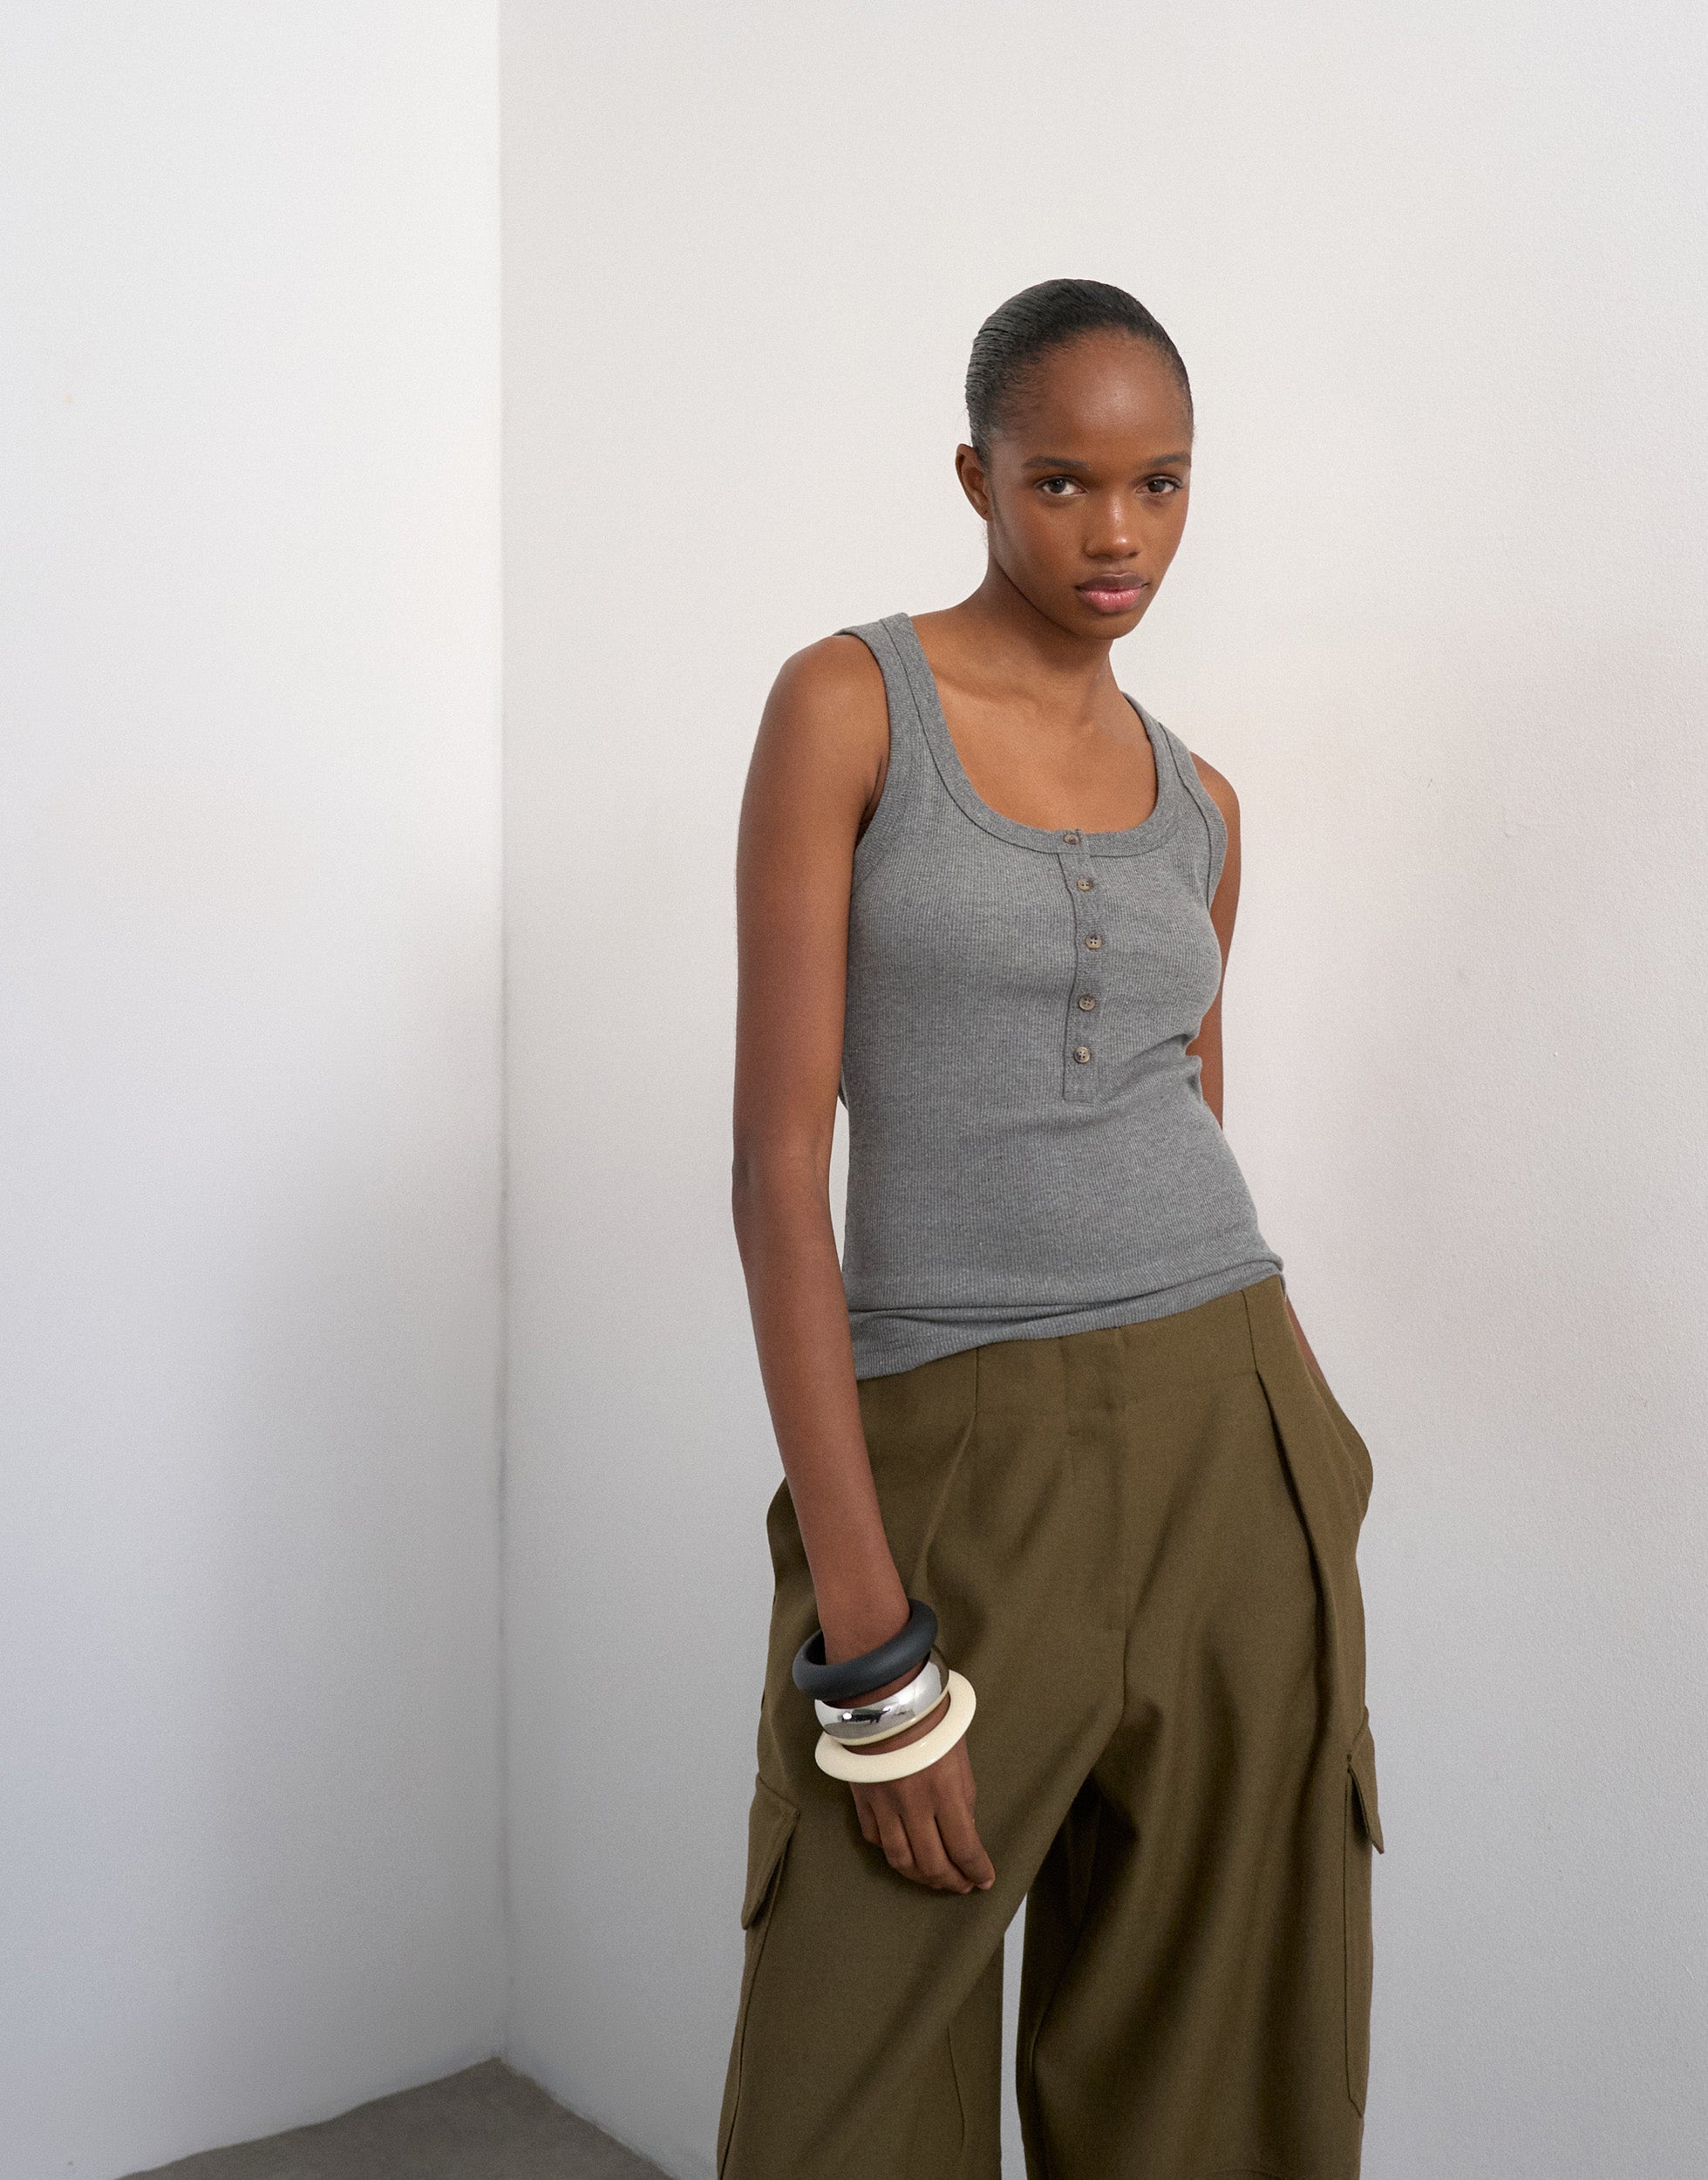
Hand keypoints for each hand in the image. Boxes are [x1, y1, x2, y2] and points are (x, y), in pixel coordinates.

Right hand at [846, 1695, 995, 1894]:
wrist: (886, 1695)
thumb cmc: (932, 1720)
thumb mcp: (959, 1759)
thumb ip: (961, 1800)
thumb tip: (963, 1834)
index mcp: (944, 1791)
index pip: (964, 1848)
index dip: (977, 1870)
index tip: (985, 1880)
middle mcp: (913, 1805)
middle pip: (931, 1864)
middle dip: (951, 1881)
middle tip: (963, 1885)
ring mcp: (883, 1805)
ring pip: (900, 1860)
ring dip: (920, 1876)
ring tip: (934, 1879)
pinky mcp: (862, 1799)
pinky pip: (875, 1839)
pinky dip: (891, 1852)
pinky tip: (904, 1854)